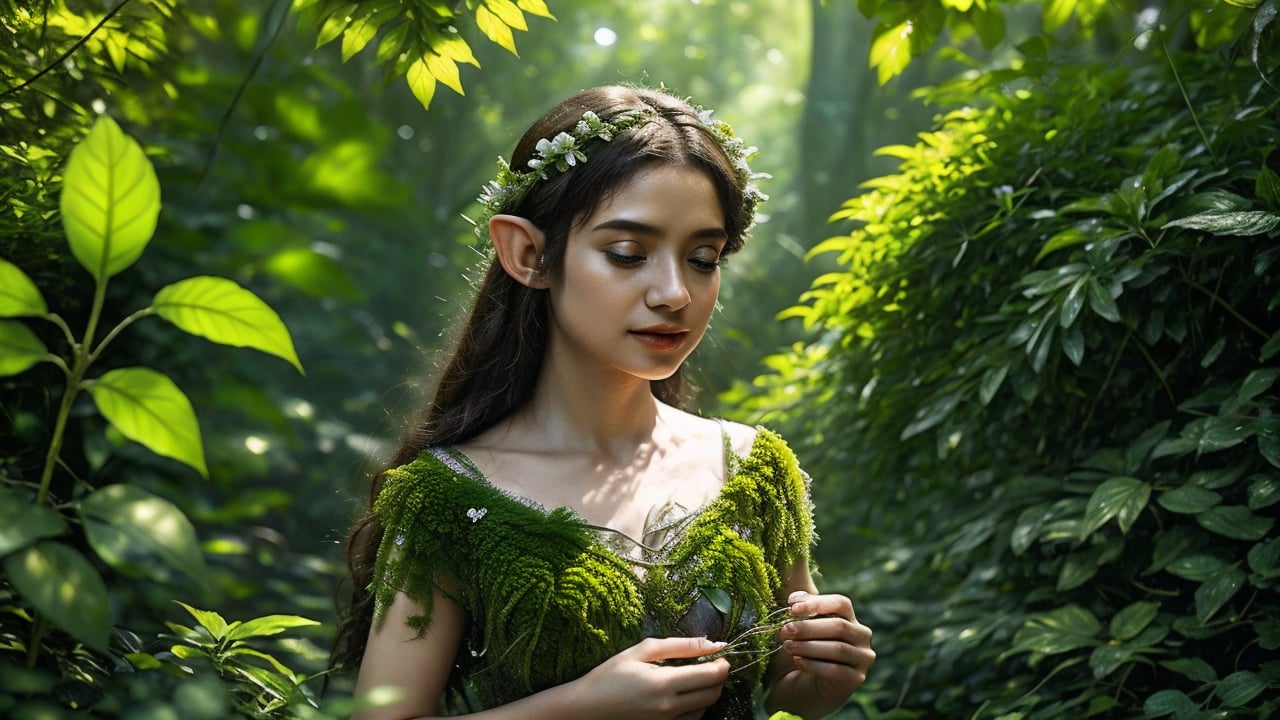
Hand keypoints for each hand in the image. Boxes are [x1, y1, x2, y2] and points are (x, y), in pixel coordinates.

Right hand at [574, 636, 730, 719]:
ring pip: (705, 709)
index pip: (710, 676)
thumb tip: (712, 643)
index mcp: (664, 683)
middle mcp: (669, 707)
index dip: (723, 664)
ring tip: (696, 677)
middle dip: (719, 678)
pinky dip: (696, 706)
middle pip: (712, 694)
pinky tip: (684, 694)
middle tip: (713, 664)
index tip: (722, 655)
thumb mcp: (643, 650)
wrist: (588, 707)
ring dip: (708, 692)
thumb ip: (680, 646)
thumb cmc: (611, 674)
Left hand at [775, 591, 874, 704]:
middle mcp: (862, 635)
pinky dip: (814, 665)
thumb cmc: (810, 649)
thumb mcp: (806, 628)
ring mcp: (862, 657)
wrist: (814, 683)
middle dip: (809, 627)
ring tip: (788, 646)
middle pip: (839, 626)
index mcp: (851, 618)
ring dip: (809, 646)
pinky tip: (797, 661)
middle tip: (786, 630)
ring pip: (838, 649)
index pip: (841, 603)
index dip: (817, 603)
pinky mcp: (856, 678)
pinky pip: (836, 670)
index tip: (792, 608)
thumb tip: (794, 599)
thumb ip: (804, 611)